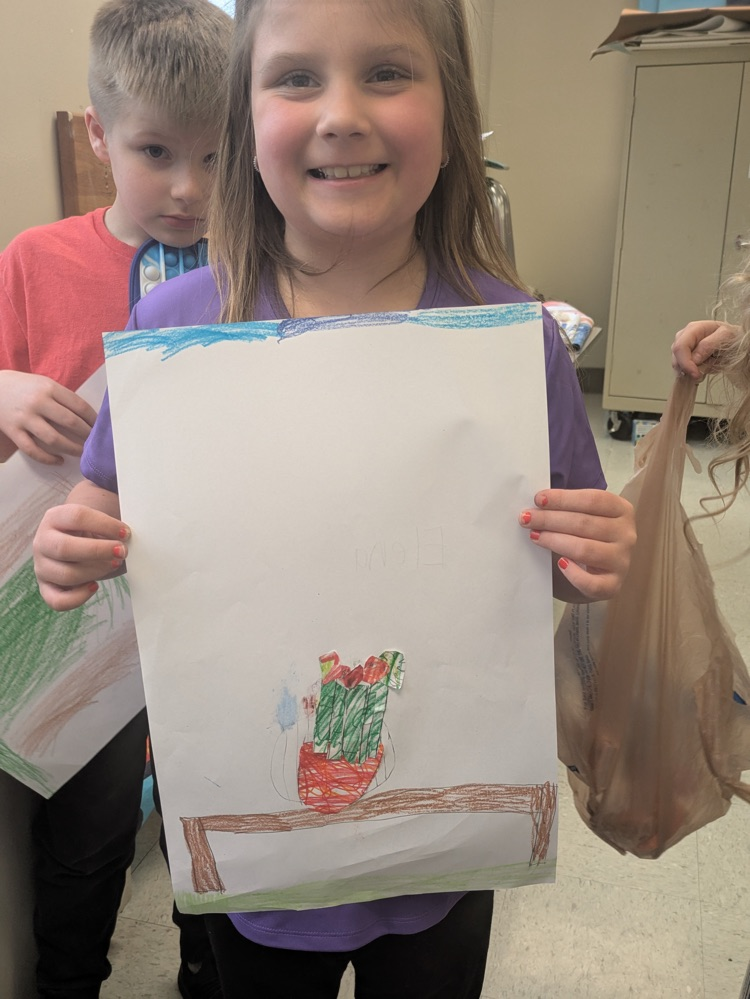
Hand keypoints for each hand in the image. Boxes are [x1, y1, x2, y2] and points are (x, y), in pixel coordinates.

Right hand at [0, 370, 96, 463]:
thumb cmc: (24, 387)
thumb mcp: (44, 384)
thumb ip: (62, 397)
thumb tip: (87, 416)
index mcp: (49, 388)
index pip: (79, 406)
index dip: (94, 419)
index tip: (102, 427)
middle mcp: (38, 402)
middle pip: (70, 422)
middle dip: (87, 435)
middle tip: (95, 443)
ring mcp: (25, 418)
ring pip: (54, 439)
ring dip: (72, 448)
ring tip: (82, 453)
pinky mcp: (13, 431)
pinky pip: (33, 450)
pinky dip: (48, 458)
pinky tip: (59, 461)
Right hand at [33, 502, 128, 610]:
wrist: (74, 541)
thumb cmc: (89, 531)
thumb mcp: (95, 521)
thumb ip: (109, 525)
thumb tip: (127, 536)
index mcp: (54, 518)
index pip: (76, 517)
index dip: (105, 525)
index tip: (125, 533)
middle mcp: (43, 541)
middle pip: (65, 548)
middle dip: (99, 551)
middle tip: (122, 551)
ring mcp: (42, 566)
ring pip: (66, 575)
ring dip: (96, 572)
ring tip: (114, 564)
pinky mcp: (46, 587)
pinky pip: (57, 601)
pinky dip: (78, 598)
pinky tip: (94, 586)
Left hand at [519, 488, 635, 601]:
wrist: (594, 572)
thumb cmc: (584, 537)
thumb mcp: (582, 517)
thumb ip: (566, 509)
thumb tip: (536, 506)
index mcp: (622, 510)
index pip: (593, 500)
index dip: (563, 499)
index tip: (538, 499)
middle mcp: (626, 534)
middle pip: (584, 523)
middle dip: (550, 519)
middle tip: (526, 519)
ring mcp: (622, 561)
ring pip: (584, 549)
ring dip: (555, 541)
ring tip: (535, 536)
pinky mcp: (613, 585)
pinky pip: (591, 582)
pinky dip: (573, 574)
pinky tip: (559, 563)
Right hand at [671, 320, 739, 380]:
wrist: (735, 342)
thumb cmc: (732, 337)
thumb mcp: (726, 337)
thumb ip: (708, 345)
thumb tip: (693, 359)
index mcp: (693, 329)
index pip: (680, 347)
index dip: (685, 363)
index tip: (695, 374)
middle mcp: (684, 337)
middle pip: (676, 357)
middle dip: (688, 368)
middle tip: (703, 374)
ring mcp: (683, 347)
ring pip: (678, 365)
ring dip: (692, 370)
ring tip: (708, 366)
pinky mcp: (684, 357)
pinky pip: (682, 369)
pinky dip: (692, 372)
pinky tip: (703, 368)